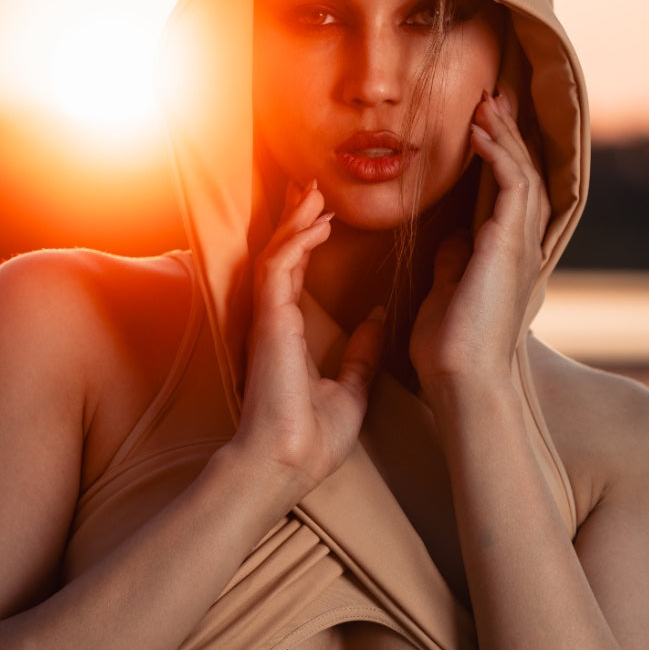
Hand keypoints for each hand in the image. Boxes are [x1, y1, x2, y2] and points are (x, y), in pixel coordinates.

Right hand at [232, 182, 384, 494]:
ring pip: (276, 254)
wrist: (290, 464)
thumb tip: (380, 320)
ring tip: (314, 191)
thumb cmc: (313, 440)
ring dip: (296, 221)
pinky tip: (317, 222)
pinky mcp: (269, 323)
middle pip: (281, 254)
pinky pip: (277, 269)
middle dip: (296, 218)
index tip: (326, 215)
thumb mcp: (351, 389)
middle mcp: (275, 322)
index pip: (296, 274)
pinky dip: (296, 242)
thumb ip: (361, 354)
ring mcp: (268, 320)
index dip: (308, 241)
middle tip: (313, 185)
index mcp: (290, 334)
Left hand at [410, 90, 550, 396]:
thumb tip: (453, 240)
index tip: (483, 127)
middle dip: (509, 134)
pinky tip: (479, 132)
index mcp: (505, 258)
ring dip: (504, 135)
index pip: (508, 194)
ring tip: (487, 104)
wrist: (461, 379)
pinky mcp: (507, 244)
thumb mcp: (446, 294)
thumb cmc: (450, 351)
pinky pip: (510, 184)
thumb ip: (454, 264)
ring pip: (521, 172)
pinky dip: (497, 154)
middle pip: (523, 175)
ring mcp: (519, 245)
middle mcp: (520, 247)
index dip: (499, 157)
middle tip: (494, 98)